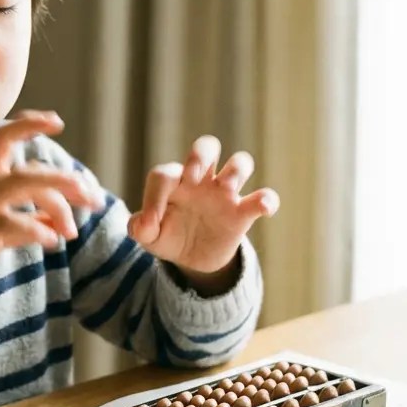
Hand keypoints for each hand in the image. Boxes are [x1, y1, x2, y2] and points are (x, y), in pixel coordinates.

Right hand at [0, 110, 104, 310]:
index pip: (5, 139)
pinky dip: (38, 231)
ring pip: (27, 185)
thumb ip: (21, 223)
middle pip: (31, 169)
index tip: (56, 121)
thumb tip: (56, 226)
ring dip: (59, 200)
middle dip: (67, 180)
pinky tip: (49, 243)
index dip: (31, 125)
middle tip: (92, 198)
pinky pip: (15, 223)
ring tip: (74, 226)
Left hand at [128, 135, 278, 288]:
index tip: (152, 221)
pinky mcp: (243, 213)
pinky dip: (267, 199)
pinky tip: (263, 207)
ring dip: (236, 170)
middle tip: (193, 177)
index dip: (154, 195)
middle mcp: (201, 180)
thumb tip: (143, 222)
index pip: (165, 174)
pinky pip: (263, 197)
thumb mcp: (148, 237)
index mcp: (174, 182)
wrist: (191, 260)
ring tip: (226, 188)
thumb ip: (139, 228)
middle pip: (207, 146)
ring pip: (240, 163)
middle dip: (201, 154)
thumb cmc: (167, 237)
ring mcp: (224, 194)